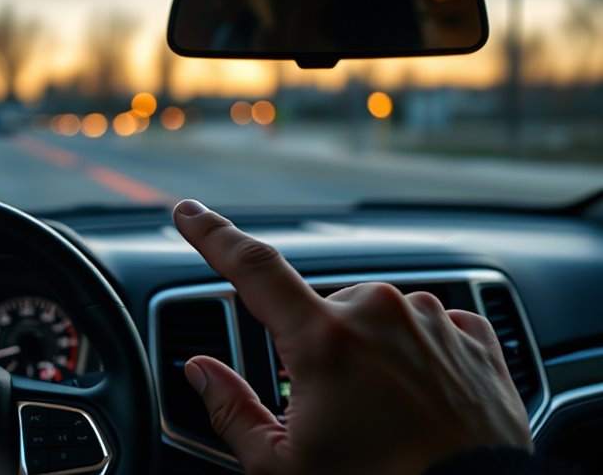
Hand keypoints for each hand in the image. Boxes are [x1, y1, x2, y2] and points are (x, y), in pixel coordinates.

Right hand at [172, 200, 531, 474]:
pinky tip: (418, 401)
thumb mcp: (284, 466)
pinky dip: (413, 356)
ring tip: (384, 415)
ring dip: (366, 354)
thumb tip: (201, 371)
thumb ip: (231, 410)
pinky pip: (424, 328)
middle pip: (318, 313)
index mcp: (325, 340)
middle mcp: (379, 312)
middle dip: (314, 352)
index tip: (188, 212)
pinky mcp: (472, 335)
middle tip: (331, 411)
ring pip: (373, 320)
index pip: (253, 268)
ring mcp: (431, 319)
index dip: (213, 236)